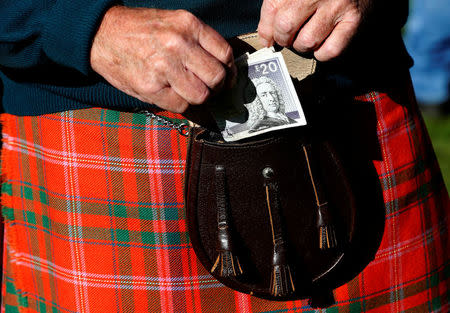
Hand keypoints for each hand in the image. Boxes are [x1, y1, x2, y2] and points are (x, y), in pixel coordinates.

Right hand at [90, 6, 235, 112]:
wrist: (102, 34)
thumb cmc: (139, 29)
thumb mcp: (173, 22)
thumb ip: (198, 41)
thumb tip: (221, 66)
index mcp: (188, 25)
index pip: (225, 54)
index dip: (230, 71)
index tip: (227, 77)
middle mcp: (179, 44)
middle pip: (216, 78)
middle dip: (217, 87)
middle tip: (210, 88)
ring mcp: (164, 67)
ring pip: (201, 95)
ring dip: (198, 97)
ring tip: (189, 91)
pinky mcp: (151, 88)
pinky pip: (181, 106)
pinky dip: (181, 104)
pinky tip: (172, 93)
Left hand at [258, 0, 370, 60]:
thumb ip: (279, 3)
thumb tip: (266, 35)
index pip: (272, 8)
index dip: (266, 28)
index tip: (268, 38)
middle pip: (286, 26)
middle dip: (283, 38)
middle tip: (288, 37)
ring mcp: (337, 6)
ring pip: (306, 42)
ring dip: (303, 46)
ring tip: (307, 37)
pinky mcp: (353, 21)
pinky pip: (330, 50)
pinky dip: (322, 53)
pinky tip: (322, 43)